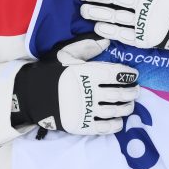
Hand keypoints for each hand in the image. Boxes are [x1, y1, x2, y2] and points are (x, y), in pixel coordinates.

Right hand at [12, 35, 138, 135]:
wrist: (32, 94)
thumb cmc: (51, 72)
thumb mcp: (66, 54)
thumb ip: (88, 47)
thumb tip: (107, 41)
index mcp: (88, 73)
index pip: (116, 74)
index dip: (128, 75)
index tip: (133, 75)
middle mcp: (90, 92)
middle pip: (119, 93)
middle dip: (132, 92)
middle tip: (136, 90)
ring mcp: (86, 110)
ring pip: (115, 110)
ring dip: (126, 107)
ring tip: (129, 104)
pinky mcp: (82, 125)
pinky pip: (105, 127)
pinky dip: (116, 124)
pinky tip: (119, 120)